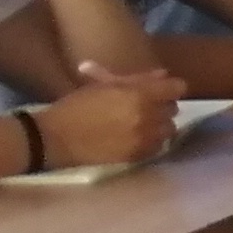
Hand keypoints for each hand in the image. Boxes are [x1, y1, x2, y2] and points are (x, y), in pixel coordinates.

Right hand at [37, 65, 183, 167]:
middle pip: (173, 108)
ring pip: (169, 129)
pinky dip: (152, 141)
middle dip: (161, 105)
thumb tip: (163, 76)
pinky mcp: (137, 156)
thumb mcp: (103, 85)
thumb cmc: (75, 106)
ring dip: (159, 125)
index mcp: (139, 95)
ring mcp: (144, 139)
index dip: (170, 87)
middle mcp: (147, 117)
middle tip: (144, 106)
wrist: (54, 138)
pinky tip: (136, 138)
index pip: (178, 87)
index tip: (161, 89)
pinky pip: (158, 146)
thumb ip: (136, 80)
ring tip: (141, 123)